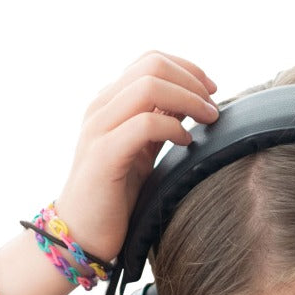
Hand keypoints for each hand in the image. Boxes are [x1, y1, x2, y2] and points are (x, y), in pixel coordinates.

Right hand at [53, 51, 218, 262]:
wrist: (80, 234)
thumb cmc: (114, 197)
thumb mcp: (140, 152)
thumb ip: (158, 125)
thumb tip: (192, 105)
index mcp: (110, 103)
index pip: (150, 61)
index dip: (187, 69)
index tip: (212, 90)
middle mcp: (101, 108)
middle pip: (153, 66)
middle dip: (192, 81)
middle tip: (214, 106)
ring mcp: (99, 128)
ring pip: (149, 87)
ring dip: (188, 99)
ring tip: (208, 119)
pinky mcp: (104, 154)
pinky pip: (144, 124)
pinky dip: (173, 128)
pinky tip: (187, 142)